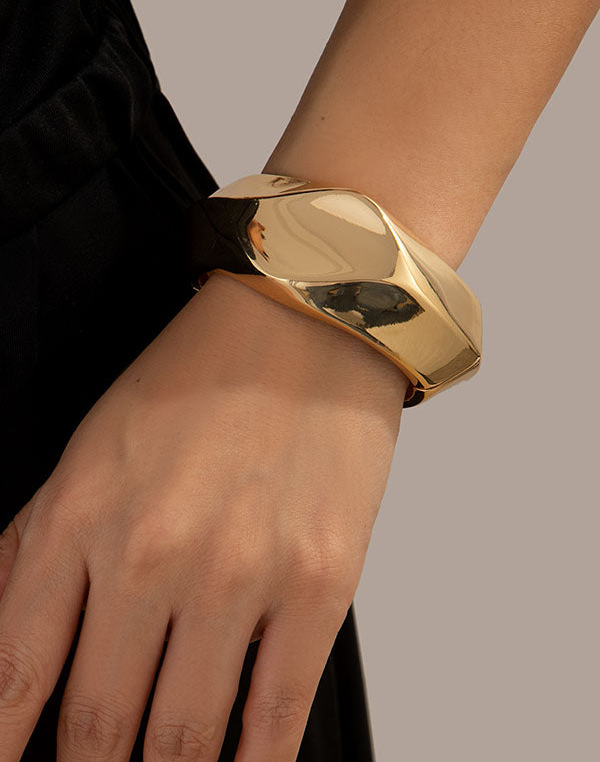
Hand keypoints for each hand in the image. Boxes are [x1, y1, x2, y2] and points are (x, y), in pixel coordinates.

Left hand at [0, 270, 407, 760]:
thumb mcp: (90, 448)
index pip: (17, 677)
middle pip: (99, 723)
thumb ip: (36, 549)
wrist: (306, 323)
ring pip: (182, 738)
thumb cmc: (201, 379)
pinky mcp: (317, 586)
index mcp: (82, 517)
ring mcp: (240, 575)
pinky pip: (274, 718)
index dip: (10, 747)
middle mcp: (154, 554)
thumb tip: (11, 649)